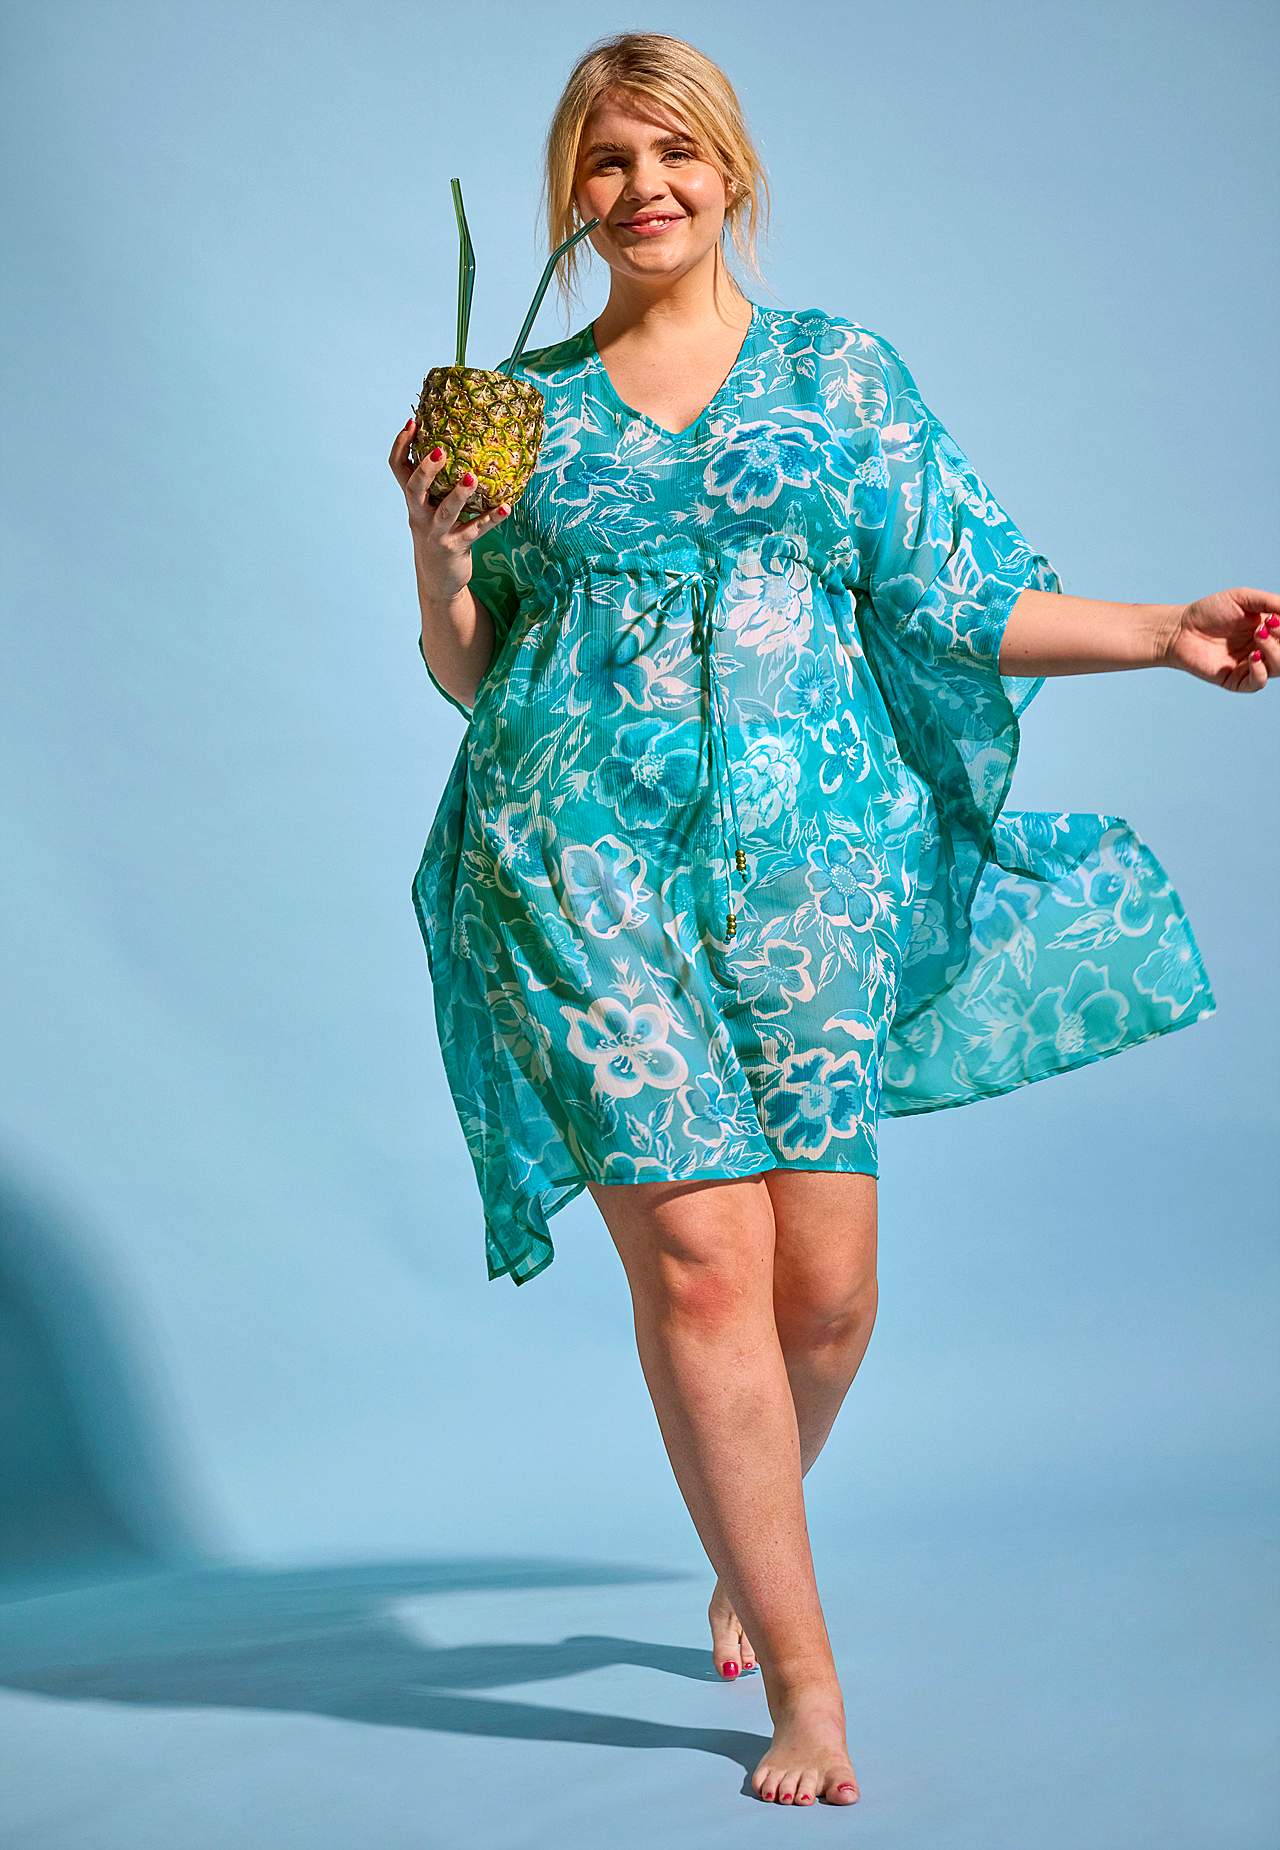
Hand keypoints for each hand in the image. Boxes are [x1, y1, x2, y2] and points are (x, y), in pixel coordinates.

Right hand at [387, 417, 509, 601]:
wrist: (437, 580)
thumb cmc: (438, 533)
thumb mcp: (429, 508)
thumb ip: (435, 482)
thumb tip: (453, 442)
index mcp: (413, 500)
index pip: (398, 469)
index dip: (401, 446)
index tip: (413, 422)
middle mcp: (419, 515)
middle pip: (414, 489)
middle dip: (425, 470)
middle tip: (438, 450)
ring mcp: (436, 533)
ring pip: (445, 512)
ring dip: (459, 494)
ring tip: (472, 478)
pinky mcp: (455, 548)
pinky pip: (476, 531)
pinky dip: (491, 519)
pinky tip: (506, 507)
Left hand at [1162, 586, 1279, 690]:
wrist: (1180, 629)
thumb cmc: (1210, 611)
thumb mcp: (1243, 598)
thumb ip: (1270, 602)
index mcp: (1270, 631)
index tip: (1273, 619)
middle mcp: (1264, 650)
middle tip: (1266, 627)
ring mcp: (1251, 666)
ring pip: (1278, 667)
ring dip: (1274, 651)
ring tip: (1257, 636)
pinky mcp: (1236, 680)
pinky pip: (1258, 682)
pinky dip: (1260, 670)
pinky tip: (1253, 657)